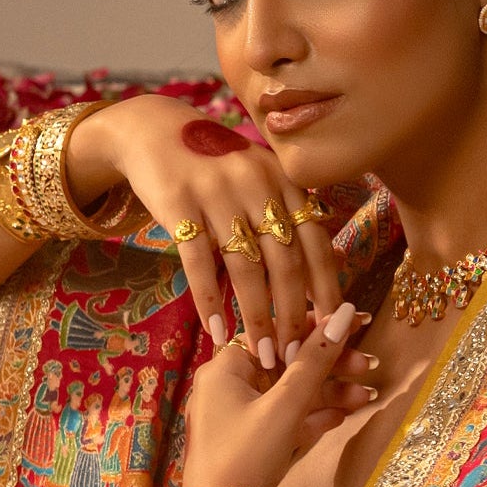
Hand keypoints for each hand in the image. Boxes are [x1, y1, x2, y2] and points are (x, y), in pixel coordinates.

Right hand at [78, 95, 347, 361]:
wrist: (154, 130)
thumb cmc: (216, 165)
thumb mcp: (260, 176)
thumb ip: (290, 213)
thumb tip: (329, 269)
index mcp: (284, 180)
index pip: (316, 241)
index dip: (326, 288)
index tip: (332, 328)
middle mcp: (256, 184)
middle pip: (284, 262)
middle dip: (294, 315)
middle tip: (296, 356)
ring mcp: (216, 193)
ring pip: (245, 268)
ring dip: (257, 318)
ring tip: (262, 354)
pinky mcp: (178, 203)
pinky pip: (198, 263)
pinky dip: (210, 301)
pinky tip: (216, 330)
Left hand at [181, 303, 381, 486]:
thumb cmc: (244, 456)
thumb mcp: (284, 406)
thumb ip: (314, 361)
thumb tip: (342, 314)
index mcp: (225, 369)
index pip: (276, 333)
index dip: (317, 327)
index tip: (355, 322)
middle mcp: (228, 388)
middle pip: (287, 364)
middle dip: (330, 366)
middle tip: (369, 364)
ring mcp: (239, 418)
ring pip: (290, 395)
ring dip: (329, 394)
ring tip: (368, 396)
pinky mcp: (251, 445)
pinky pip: (286, 420)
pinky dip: (313, 417)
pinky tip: (345, 415)